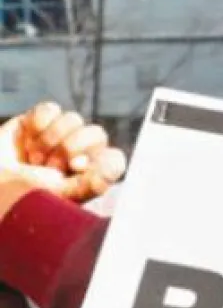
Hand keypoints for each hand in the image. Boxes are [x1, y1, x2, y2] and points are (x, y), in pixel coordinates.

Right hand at [0, 104, 125, 202]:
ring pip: (74, 119)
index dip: (98, 159)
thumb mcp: (59, 197)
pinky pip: (50, 109)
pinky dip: (37, 124)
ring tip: (33, 158)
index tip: (75, 168)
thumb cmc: (22, 198)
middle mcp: (80, 157)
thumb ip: (91, 184)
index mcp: (90, 178)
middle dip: (69, 148)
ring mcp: (59, 137)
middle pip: (97, 133)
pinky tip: (25, 140)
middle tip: (48, 165)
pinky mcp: (37, 122)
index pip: (114, 159)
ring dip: (49, 140)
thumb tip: (114, 161)